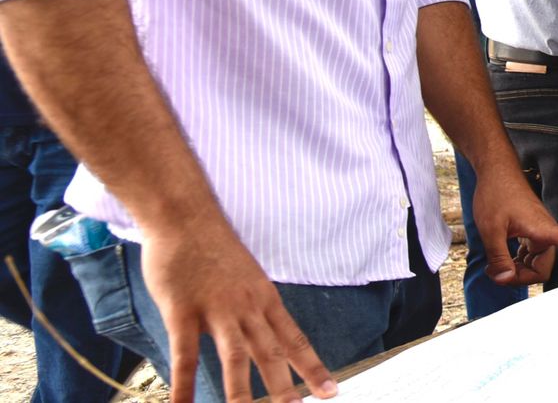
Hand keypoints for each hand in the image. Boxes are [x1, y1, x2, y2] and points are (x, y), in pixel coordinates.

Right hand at [138, 221, 334, 402]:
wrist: (186, 217)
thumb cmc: (214, 248)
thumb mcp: (247, 276)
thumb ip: (252, 306)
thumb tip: (260, 332)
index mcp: (265, 299)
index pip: (295, 339)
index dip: (313, 367)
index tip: (330, 391)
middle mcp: (247, 307)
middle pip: (271, 353)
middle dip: (285, 387)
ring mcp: (216, 309)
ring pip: (235, 358)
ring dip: (241, 393)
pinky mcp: (183, 311)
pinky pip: (184, 354)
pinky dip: (184, 384)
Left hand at [471, 164, 557, 284]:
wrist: (495, 172)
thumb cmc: (497, 192)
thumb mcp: (491, 229)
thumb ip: (499, 257)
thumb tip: (506, 279)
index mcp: (543, 228)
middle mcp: (544, 232)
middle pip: (544, 267)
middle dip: (522, 276)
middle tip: (499, 274)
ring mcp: (537, 233)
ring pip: (535, 264)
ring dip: (517, 271)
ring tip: (495, 267)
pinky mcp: (530, 233)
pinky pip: (529, 256)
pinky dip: (516, 263)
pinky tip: (501, 260)